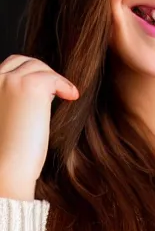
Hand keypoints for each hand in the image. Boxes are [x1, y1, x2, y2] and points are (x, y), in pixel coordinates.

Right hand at [0, 55, 78, 199]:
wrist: (6, 169)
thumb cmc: (6, 152)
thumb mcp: (3, 116)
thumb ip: (10, 99)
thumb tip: (39, 86)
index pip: (8, 66)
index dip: (27, 74)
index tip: (43, 89)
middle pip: (23, 61)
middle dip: (41, 72)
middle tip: (55, 91)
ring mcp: (10, 80)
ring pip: (39, 67)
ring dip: (52, 80)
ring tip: (60, 97)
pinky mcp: (31, 86)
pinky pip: (54, 77)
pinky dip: (65, 85)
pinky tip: (71, 97)